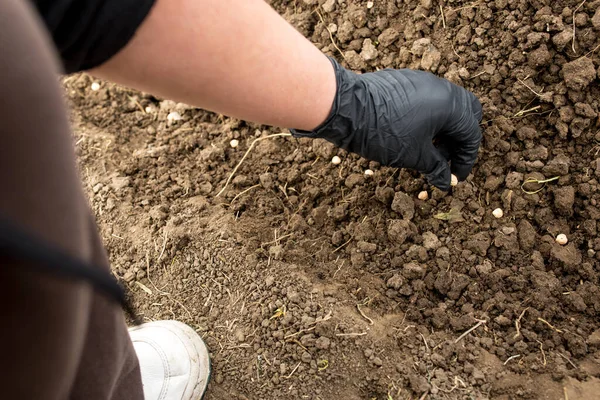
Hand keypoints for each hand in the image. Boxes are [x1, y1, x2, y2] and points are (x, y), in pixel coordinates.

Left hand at [291, 58, 481, 190]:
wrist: (348, 108)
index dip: (466, 159)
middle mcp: (441, 88)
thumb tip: (446, 181)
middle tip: (446, 157)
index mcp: (450, 106)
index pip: (471, 134)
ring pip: (447, 104)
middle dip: (460, 138)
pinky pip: (428, 98)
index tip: (456, 176)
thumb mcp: (414, 156)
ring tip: (428, 149)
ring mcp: (423, 81)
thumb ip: (435, 167)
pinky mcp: (407, 80)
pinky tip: (413, 133)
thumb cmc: (383, 132)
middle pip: (466, 113)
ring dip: (444, 127)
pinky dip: (429, 116)